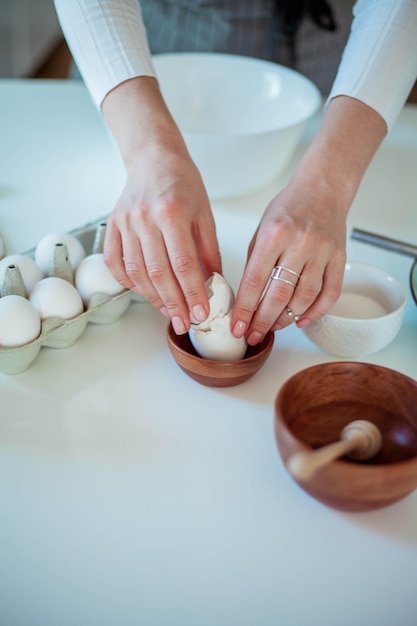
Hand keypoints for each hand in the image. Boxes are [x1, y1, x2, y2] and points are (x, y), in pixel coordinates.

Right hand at [101, 77, 221, 334]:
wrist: (153, 158)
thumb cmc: (183, 183)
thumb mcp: (205, 214)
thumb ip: (208, 251)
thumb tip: (213, 285)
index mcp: (172, 213)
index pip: (184, 264)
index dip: (192, 293)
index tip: (201, 313)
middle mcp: (144, 219)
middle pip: (159, 274)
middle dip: (173, 304)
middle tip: (185, 323)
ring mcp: (124, 224)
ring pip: (136, 273)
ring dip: (153, 298)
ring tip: (169, 312)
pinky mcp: (111, 227)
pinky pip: (116, 264)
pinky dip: (130, 283)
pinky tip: (145, 293)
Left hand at [231, 96, 386, 344]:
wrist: (323, 189)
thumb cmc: (288, 209)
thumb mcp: (261, 229)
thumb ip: (255, 263)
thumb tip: (247, 300)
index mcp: (274, 234)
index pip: (255, 280)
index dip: (245, 309)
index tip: (237, 327)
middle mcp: (300, 243)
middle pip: (279, 294)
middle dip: (262, 321)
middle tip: (252, 335)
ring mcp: (322, 252)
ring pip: (304, 298)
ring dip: (286, 319)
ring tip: (273, 328)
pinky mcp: (339, 258)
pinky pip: (330, 294)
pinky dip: (316, 312)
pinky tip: (301, 320)